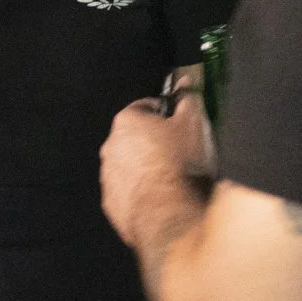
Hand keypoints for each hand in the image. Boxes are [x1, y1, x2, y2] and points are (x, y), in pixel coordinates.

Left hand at [101, 93, 210, 252]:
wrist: (171, 216)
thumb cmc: (182, 164)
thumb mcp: (194, 124)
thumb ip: (187, 99)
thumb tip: (185, 84)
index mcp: (126, 122)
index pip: (144, 107)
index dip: (164, 113)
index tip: (177, 122)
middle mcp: (109, 148)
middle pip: (133, 138)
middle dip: (152, 142)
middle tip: (178, 151)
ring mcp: (108, 178)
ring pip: (129, 166)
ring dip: (145, 168)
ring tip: (171, 178)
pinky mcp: (112, 205)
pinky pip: (128, 192)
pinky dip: (141, 193)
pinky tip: (162, 199)